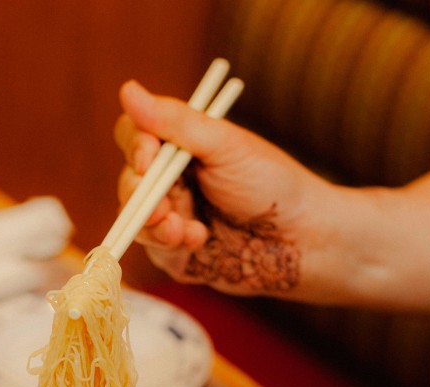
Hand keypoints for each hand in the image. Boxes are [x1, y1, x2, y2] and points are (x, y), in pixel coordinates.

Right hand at [114, 80, 329, 295]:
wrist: (301, 239)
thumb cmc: (272, 185)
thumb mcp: (225, 146)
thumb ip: (176, 123)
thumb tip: (127, 89)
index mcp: (182, 147)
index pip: (134, 137)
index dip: (134, 147)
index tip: (149, 160)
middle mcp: (171, 181)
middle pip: (128, 181)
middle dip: (140, 194)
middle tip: (163, 206)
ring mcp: (171, 218)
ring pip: (134, 220)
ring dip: (153, 224)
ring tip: (183, 229)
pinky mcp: (176, 254)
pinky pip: (153, 251)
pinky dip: (171, 245)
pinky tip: (199, 240)